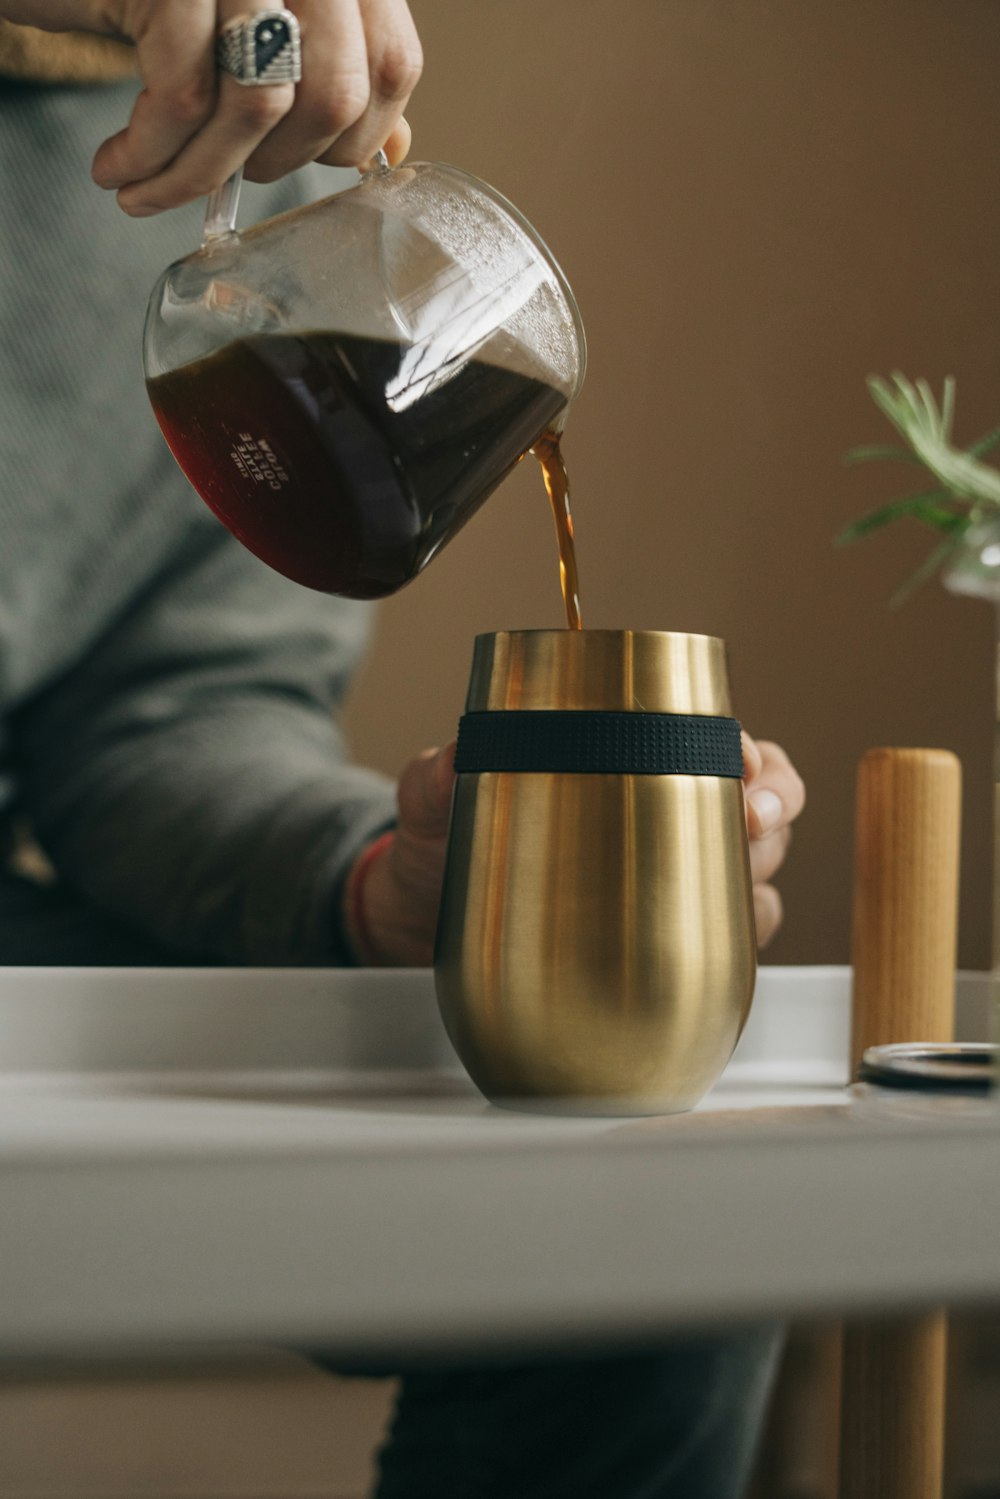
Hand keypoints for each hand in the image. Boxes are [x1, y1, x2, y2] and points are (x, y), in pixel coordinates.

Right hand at [3, 0, 421, 213]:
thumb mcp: (251, 30)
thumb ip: (327, 73)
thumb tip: (393, 145)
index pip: (390, 63)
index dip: (354, 135)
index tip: (302, 160)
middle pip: (336, 94)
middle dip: (281, 164)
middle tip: (232, 178)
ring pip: (258, 106)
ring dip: (200, 173)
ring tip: (151, 191)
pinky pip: (183, 98)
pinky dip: (150, 155)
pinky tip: (119, 169)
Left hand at [346, 731, 805, 964]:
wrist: (429, 926)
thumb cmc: (447, 845)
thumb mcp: (434, 803)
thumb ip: (437, 775)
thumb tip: (456, 754)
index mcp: (629, 761)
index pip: (715, 742)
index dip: (747, 750)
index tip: (740, 762)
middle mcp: (665, 814)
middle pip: (758, 799)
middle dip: (774, 804)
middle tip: (752, 818)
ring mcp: (673, 879)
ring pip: (758, 866)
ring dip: (764, 870)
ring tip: (745, 879)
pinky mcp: (670, 938)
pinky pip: (735, 936)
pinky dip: (745, 935)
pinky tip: (727, 939)